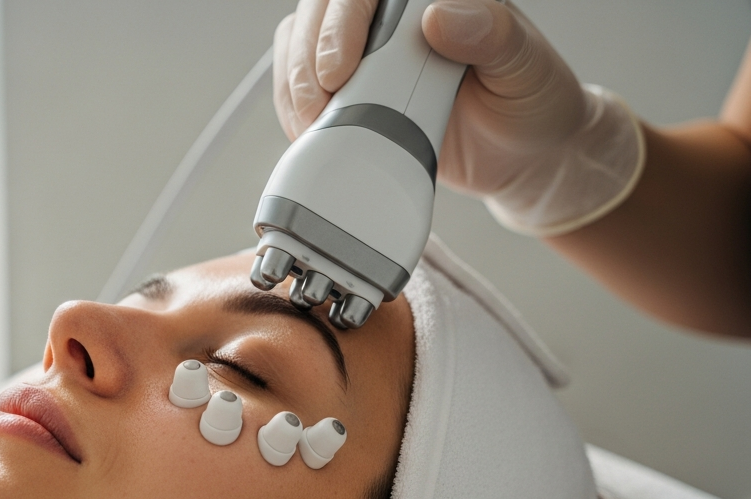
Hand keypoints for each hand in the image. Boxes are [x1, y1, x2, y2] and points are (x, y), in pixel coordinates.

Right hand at [273, 0, 642, 234]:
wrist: (523, 157)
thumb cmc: (532, 105)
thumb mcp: (529, 69)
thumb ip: (492, 36)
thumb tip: (441, 17)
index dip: (344, 20)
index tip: (340, 69)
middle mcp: (398, 16)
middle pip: (324, 9)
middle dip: (307, 57)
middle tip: (321, 102)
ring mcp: (369, 50)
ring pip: (300, 39)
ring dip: (294, 83)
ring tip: (314, 121)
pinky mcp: (350, 86)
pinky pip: (300, 81)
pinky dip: (293, 106)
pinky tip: (309, 128)